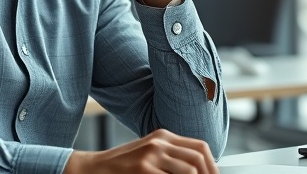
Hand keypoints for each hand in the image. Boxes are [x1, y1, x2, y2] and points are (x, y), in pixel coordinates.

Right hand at [63, 129, 218, 173]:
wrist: (94, 168)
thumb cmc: (122, 166)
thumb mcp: (149, 155)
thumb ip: (171, 159)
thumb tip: (199, 170)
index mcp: (163, 136)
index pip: (200, 147)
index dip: (212, 166)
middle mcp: (159, 141)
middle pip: (198, 159)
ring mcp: (151, 154)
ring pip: (190, 171)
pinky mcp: (143, 169)